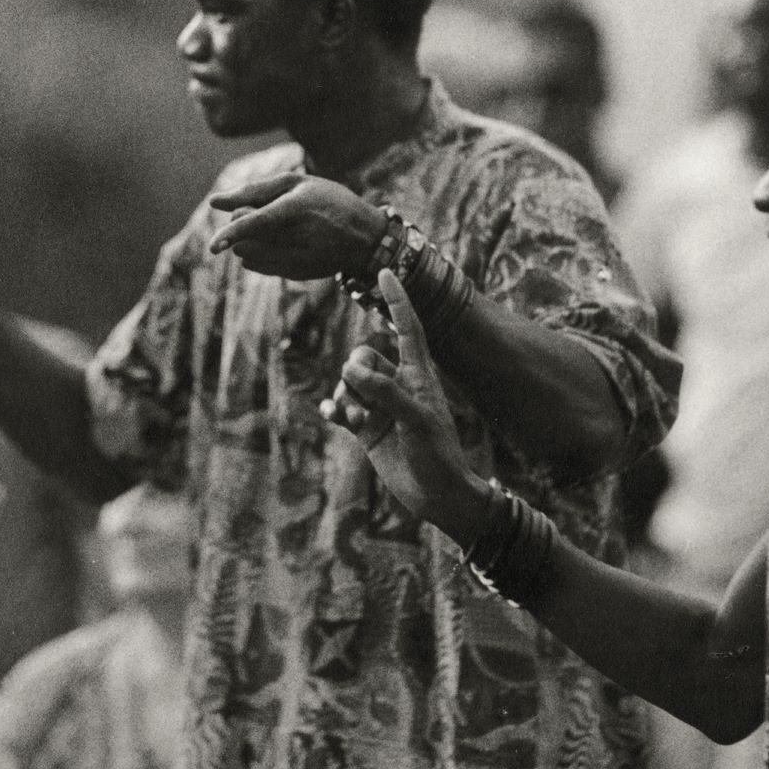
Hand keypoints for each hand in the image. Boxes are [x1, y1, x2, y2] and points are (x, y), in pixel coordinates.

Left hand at [208, 172, 386, 280]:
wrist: (365, 238)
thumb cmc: (329, 201)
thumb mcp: (298, 183)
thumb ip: (255, 190)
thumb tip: (215, 203)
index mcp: (298, 208)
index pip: (257, 222)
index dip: (232, 233)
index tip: (213, 246)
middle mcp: (297, 238)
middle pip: (244, 240)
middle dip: (238, 227)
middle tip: (257, 213)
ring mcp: (296, 260)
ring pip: (246, 256)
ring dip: (244, 242)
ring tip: (268, 228)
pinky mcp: (293, 274)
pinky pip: (256, 266)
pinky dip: (255, 253)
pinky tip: (274, 242)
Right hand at [325, 270, 486, 543]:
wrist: (437, 496)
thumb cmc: (437, 455)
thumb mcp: (416, 421)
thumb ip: (385, 392)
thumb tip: (351, 370)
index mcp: (419, 374)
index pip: (407, 327)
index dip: (397, 300)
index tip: (385, 271)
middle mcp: (399, 383)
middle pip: (364, 355)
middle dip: (357, 374)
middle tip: (367, 404)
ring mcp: (381, 404)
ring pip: (349, 381)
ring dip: (348, 399)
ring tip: (362, 423)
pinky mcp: (367, 427)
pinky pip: (341, 406)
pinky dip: (334, 409)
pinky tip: (330, 417)